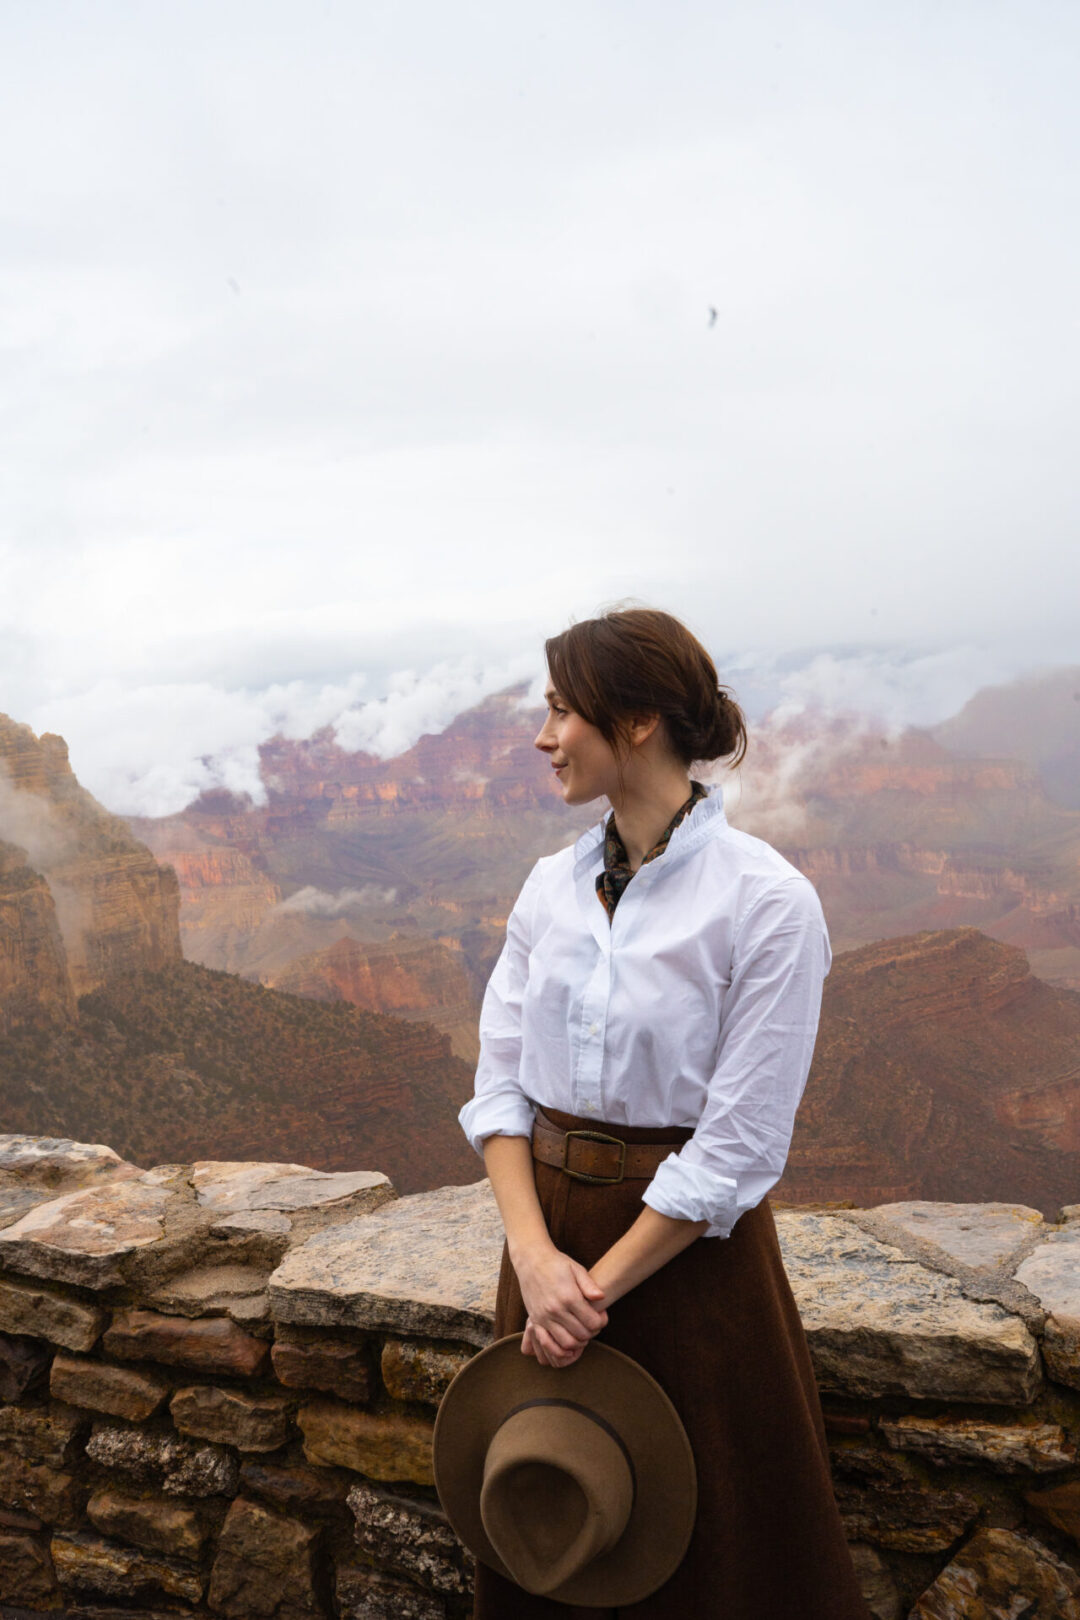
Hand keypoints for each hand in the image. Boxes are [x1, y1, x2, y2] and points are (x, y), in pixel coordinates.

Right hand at [513, 1244, 606, 1365]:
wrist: (531, 1260)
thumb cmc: (556, 1263)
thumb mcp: (576, 1269)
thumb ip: (589, 1285)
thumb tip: (602, 1297)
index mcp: (569, 1297)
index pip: (593, 1322)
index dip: (602, 1322)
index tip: (601, 1315)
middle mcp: (556, 1310)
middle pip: (582, 1335)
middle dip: (592, 1332)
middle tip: (593, 1324)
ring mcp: (544, 1317)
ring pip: (567, 1343)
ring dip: (578, 1342)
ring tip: (581, 1331)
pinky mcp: (535, 1321)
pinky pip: (548, 1344)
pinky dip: (561, 1349)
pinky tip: (568, 1342)